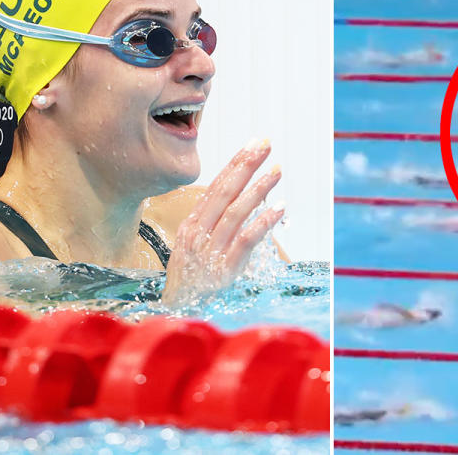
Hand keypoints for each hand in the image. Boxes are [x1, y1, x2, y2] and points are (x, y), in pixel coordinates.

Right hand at [162, 139, 283, 301]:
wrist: (177, 313)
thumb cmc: (188, 279)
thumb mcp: (191, 247)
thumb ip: (209, 224)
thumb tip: (234, 198)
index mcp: (191, 225)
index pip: (215, 187)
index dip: (235, 164)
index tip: (252, 144)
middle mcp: (198, 234)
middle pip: (224, 192)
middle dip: (246, 165)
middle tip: (265, 144)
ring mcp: (211, 251)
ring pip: (237, 212)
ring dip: (259, 188)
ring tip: (277, 170)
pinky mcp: (224, 270)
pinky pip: (246, 240)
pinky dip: (263, 222)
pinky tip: (279, 208)